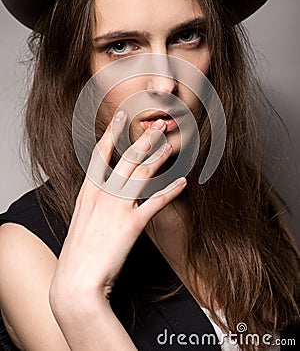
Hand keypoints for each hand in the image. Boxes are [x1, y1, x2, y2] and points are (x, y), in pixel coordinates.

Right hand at [50, 110, 186, 310]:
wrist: (76, 283)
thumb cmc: (78, 255)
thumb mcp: (81, 221)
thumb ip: (93, 203)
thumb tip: (103, 191)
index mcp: (87, 192)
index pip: (100, 154)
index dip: (112, 133)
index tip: (120, 116)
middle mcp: (102, 194)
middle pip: (126, 158)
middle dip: (143, 138)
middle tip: (157, 124)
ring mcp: (117, 208)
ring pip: (141, 174)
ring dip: (158, 157)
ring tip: (170, 145)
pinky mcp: (132, 225)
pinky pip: (156, 202)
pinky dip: (171, 190)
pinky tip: (183, 181)